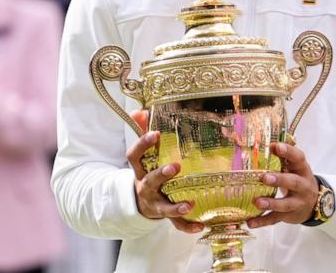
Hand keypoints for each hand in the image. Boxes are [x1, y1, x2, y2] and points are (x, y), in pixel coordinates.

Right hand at [127, 110, 202, 233]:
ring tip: (189, 204)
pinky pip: (176, 223)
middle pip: (149, 181)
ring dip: (175, 207)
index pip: (135, 155)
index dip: (143, 144)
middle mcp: (145, 187)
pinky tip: (200, 226)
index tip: (156, 133)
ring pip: (163, 207)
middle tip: (175, 167)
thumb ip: (140, 131)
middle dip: (161, 175)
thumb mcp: (142, 154)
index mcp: (140, 169)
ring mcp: (155, 203)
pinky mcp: (165, 215)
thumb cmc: (146, 171)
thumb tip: (139, 110)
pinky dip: (188, 226)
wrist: (140, 202)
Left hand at [248, 142, 318, 227]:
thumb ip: (283, 157)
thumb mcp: (294, 168)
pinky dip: (263, 221)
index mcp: (302, 170)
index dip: (288, 152)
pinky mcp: (289, 215)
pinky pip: (276, 219)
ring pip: (286, 204)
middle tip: (265, 177)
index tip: (276, 146)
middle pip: (294, 182)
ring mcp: (297, 202)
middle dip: (280, 180)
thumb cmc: (298, 179)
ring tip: (257, 202)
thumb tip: (266, 143)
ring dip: (271, 203)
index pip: (298, 158)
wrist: (314, 203)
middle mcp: (303, 186)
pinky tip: (250, 222)